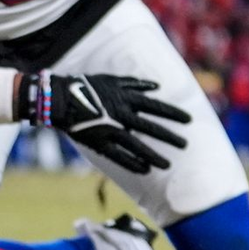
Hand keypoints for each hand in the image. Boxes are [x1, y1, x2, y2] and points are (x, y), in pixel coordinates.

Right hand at [24, 72, 190, 173]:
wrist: (59, 99)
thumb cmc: (85, 86)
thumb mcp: (111, 79)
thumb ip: (134, 84)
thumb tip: (156, 86)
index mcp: (125, 98)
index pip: (156, 107)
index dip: (173, 114)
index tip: (189, 120)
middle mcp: (121, 114)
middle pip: (151, 128)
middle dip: (170, 137)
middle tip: (185, 144)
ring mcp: (110, 130)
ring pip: (137, 146)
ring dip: (154, 156)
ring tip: (168, 165)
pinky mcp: (99, 142)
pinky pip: (119, 156)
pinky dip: (133, 163)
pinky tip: (145, 170)